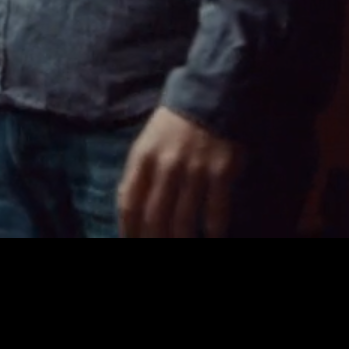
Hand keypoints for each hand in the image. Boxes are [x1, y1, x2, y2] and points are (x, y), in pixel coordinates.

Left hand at [117, 106, 242, 238]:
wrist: (212, 95)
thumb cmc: (176, 123)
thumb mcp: (147, 142)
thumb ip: (138, 172)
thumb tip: (127, 205)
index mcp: (143, 158)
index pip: (129, 204)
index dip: (129, 231)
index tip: (131, 245)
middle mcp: (166, 166)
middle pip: (155, 218)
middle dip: (154, 241)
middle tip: (156, 253)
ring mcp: (195, 170)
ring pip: (183, 220)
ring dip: (181, 241)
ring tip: (182, 247)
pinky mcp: (221, 171)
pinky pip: (215, 211)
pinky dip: (213, 230)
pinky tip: (212, 238)